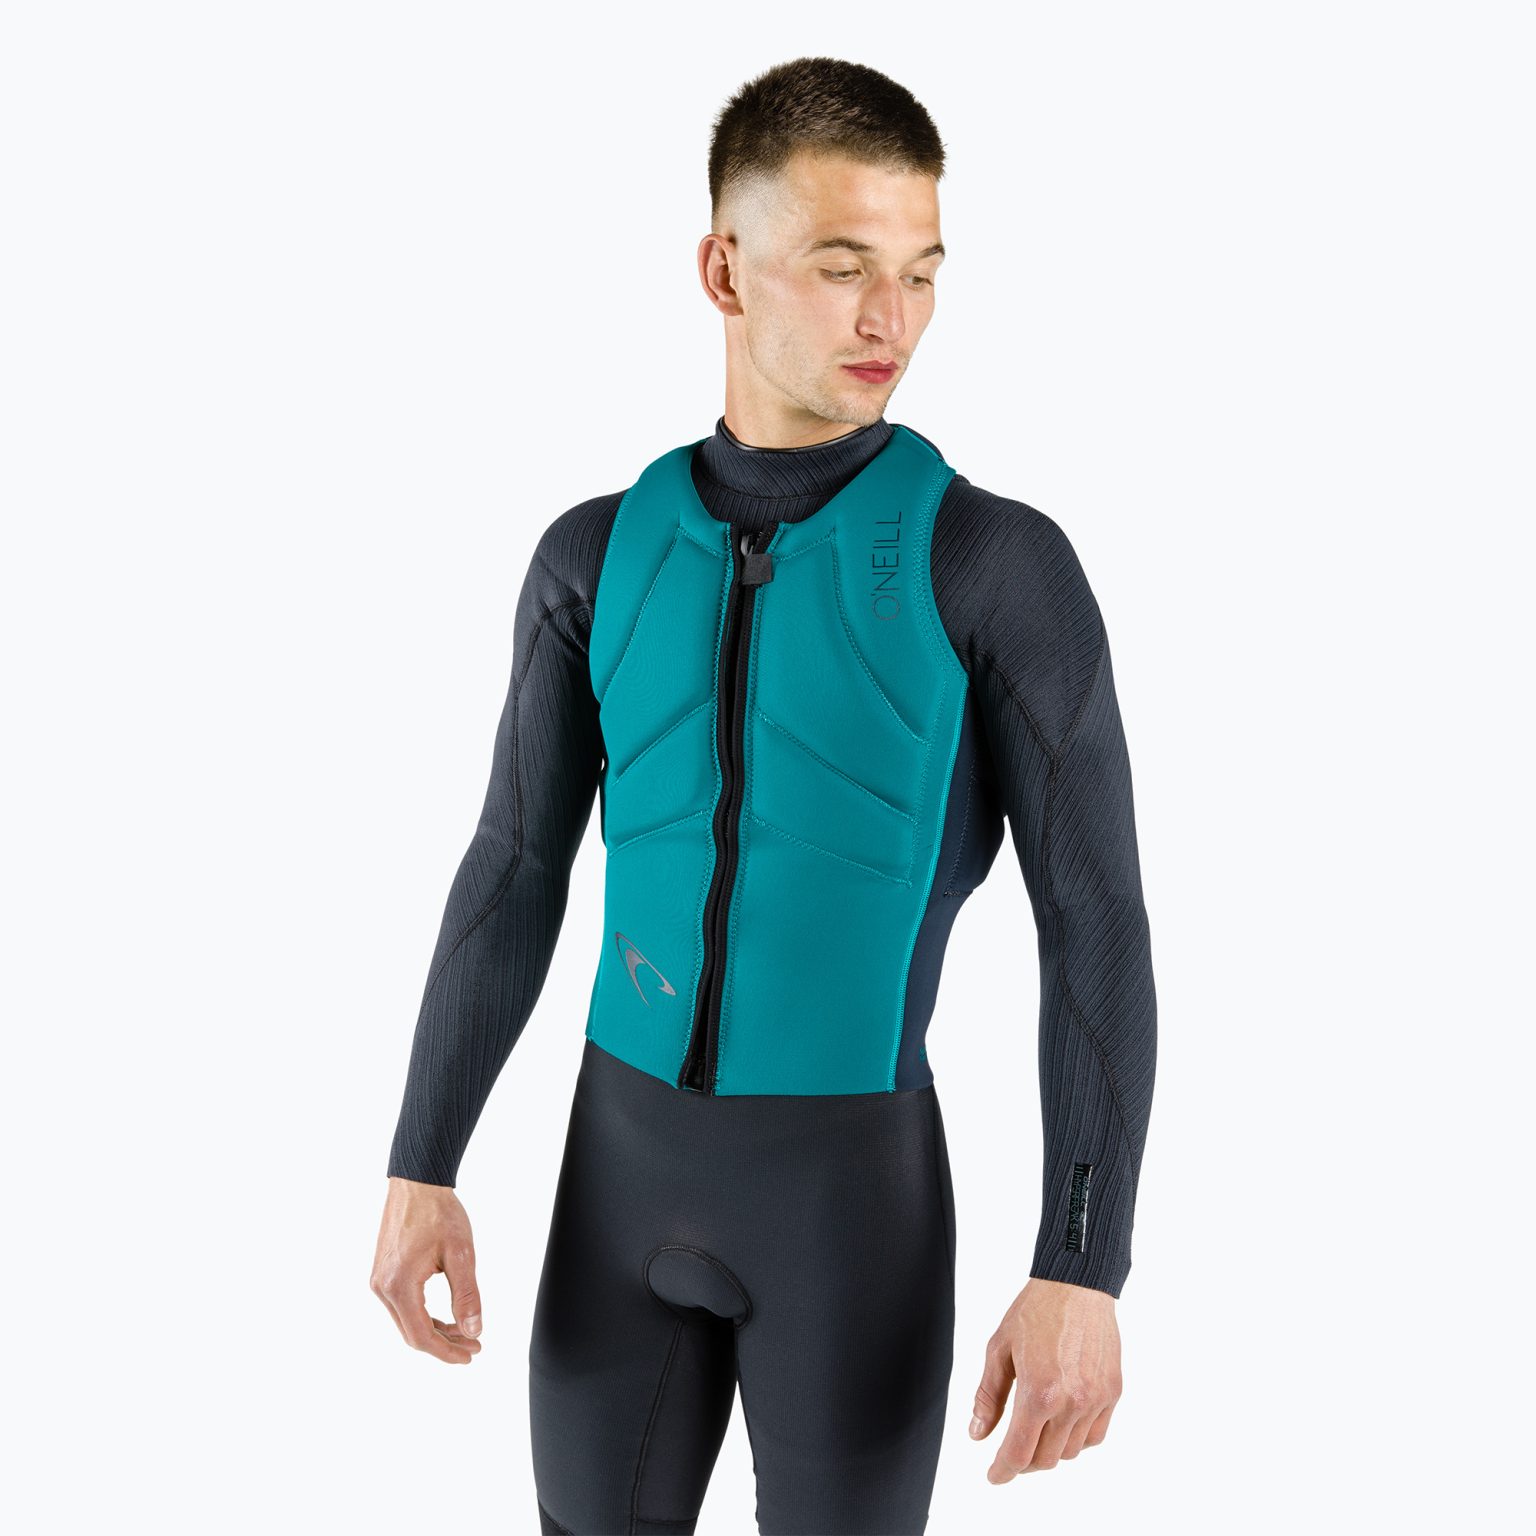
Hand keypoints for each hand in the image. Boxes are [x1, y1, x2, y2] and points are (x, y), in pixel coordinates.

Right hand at [370, 1176, 483, 1363]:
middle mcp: (382, 1288)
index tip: (471, 1355)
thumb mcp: (461, 1254)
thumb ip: (467, 1295)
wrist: (417, 1182)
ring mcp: (378, 1280)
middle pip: (412, 1333)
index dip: (447, 1352)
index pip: (421, 1336)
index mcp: (398, 1286)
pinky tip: (447, 1314)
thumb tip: (474, 1331)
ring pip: (407, 1321)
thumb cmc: (439, 1213)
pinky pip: (402, 1305)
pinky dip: (424, 1314)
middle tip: (475, 1344)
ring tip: (466, 1330)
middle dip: (444, 1343)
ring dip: (436, 1329)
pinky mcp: (382, 1272)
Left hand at [969, 1277, 1121, 1480]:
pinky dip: (1077, 1439)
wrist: (1076, 1285)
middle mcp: (1070, 1403)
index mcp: (1038, 1392)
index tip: (994, 1476)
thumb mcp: (999, 1349)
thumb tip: (978, 1434)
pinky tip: (1063, 1424)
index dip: (1003, 1471)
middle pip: (1045, 1459)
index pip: (1018, 1453)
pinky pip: (1095, 1436)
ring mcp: (1095, 1400)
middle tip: (1011, 1451)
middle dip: (1023, 1462)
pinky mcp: (1112, 1393)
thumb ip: (988, 1396)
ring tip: (1036, 1432)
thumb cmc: (1035, 1311)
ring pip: (1071, 1452)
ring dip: (1050, 1451)